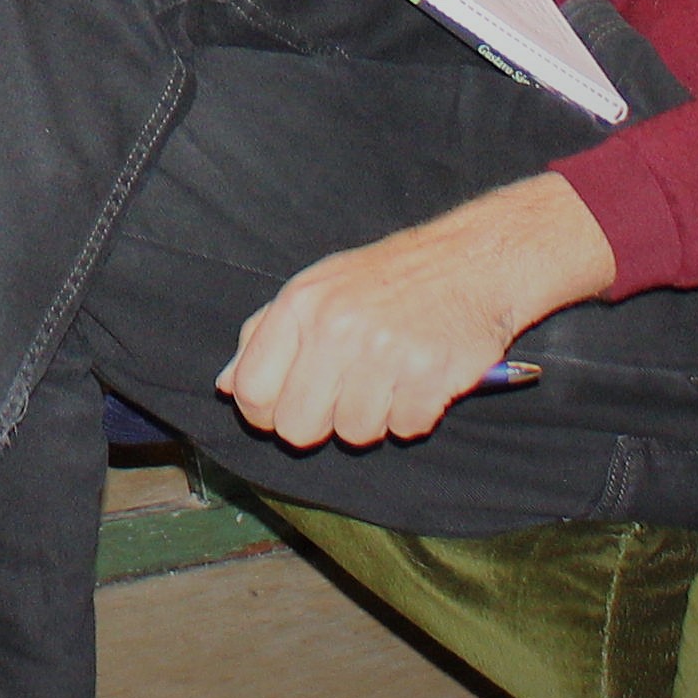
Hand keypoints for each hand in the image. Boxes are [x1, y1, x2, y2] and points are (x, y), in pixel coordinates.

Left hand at [219, 175, 616, 448]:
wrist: (472, 262)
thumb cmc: (387, 278)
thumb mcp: (316, 286)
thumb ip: (264, 335)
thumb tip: (226, 387)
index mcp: (300, 304)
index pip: (252, 392)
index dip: (264, 414)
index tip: (284, 408)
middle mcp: (337, 329)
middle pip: (297, 429)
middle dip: (318, 424)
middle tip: (343, 396)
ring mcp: (385, 354)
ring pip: (354, 435)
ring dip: (372, 417)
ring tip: (388, 377)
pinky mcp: (430, 377)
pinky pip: (405, 429)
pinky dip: (414, 413)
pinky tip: (419, 379)